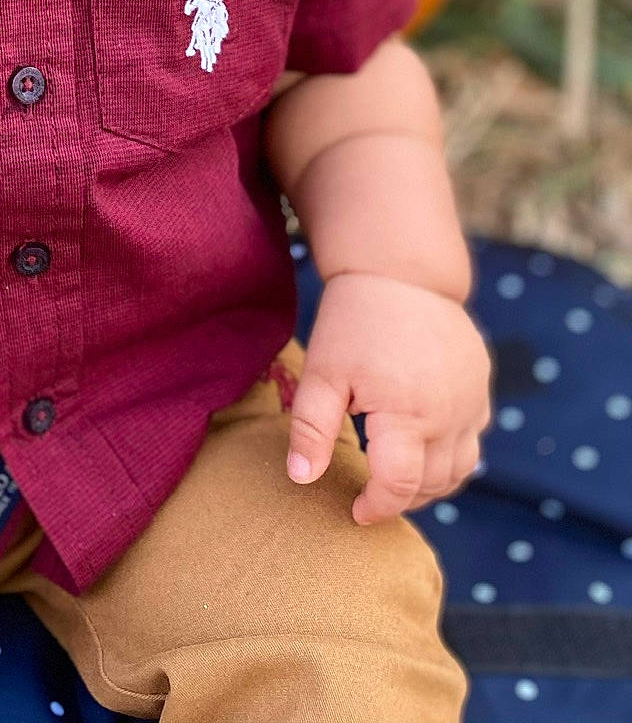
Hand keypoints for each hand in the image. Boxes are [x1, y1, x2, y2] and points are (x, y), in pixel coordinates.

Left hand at [287, 270, 491, 525]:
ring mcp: (472, 404)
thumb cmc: (354, 322)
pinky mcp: (481, 390)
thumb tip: (302, 479)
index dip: (376, 506)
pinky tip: (422, 448)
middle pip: (431, 484)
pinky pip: (473, 442)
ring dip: (430, 486)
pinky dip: (450, 458)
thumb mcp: (322, 372)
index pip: (398, 486)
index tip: (355, 511)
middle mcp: (449, 416)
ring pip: (459, 470)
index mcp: (407, 414)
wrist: (401, 273)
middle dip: (400, 498)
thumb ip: (311, 429)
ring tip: (395, 479)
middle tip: (371, 493)